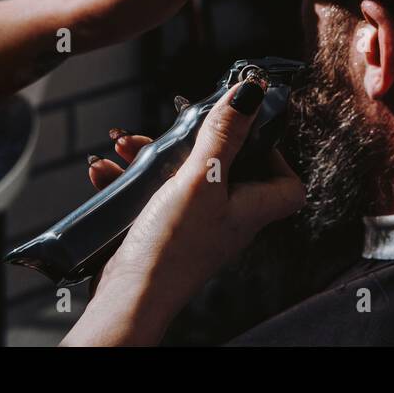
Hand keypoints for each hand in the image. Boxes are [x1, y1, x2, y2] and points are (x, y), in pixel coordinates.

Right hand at [61, 81, 304, 345]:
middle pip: (227, 169)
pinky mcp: (162, 231)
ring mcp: (194, 226)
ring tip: (125, 145)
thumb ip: (224, 135)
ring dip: (152, 155)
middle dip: (194, 140)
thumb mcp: (200, 179)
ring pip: (182, 177)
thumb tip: (250, 93)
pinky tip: (106, 169)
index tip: (245, 128)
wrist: (128, 298)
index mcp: (250, 207)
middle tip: (172, 125)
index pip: (287, 184)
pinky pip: (151, 194)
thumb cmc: (172, 247)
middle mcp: (226, 217)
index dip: (275, 154)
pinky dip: (130, 178)